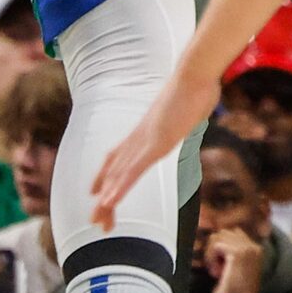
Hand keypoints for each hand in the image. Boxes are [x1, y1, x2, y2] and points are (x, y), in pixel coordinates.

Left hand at [87, 61, 218, 230]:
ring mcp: (146, 140)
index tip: (95, 192)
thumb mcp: (188, 109)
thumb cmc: (196, 86)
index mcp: (146, 129)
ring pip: (120, 175)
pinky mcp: (155, 143)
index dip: (105, 175)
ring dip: (108, 199)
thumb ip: (185, 117)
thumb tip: (196, 112)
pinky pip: (133, 171)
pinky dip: (119, 187)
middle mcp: (139, 136)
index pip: (118, 156)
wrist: (195, 73)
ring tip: (97, 219)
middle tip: (95, 220)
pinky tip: (109, 202)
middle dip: (105, 197)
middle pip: (114, 170)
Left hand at [203, 228, 263, 292]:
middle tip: (217, 270)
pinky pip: (216, 245)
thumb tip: (214, 238)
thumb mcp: (232, 268)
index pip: (231, 233)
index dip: (219, 247)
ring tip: (217, 271)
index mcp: (254, 250)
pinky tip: (217, 273)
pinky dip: (211, 259)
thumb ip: (228, 253)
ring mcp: (247, 249)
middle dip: (215, 249)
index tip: (218, 266)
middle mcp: (253, 246)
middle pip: (223, 232)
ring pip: (218, 236)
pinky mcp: (238, 253)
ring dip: (212, 254)